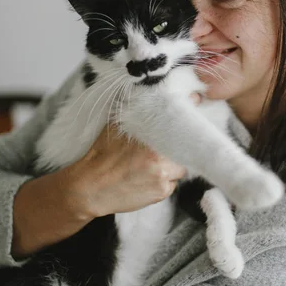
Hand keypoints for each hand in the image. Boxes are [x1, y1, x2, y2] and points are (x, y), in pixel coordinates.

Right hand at [71, 93, 201, 218]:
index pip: (181, 121)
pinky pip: (171, 184)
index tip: (196, 103)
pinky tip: (145, 179)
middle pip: (184, 148)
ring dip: (170, 166)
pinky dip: (163, 182)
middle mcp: (160, 155)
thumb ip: (139, 111)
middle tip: (161, 148)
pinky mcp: (160, 192)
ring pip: (180, 167)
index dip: (189, 115)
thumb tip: (159, 92)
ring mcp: (162, 175)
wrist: (89, 186)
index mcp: (151, 136)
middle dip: (175, 147)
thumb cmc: (102, 154)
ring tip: (148, 166)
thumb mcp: (117, 126)